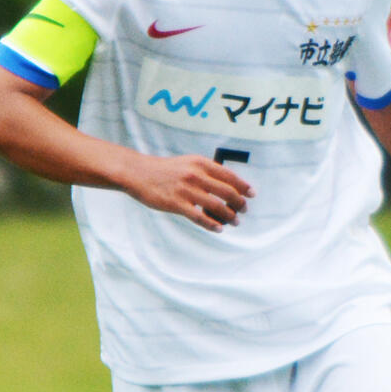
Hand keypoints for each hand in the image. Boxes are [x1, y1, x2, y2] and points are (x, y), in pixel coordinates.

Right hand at [126, 154, 253, 231]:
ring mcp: (186, 190)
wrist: (138, 173)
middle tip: (244, 210)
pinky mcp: (176, 204)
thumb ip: (206, 171)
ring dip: (229, 216)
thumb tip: (227, 184)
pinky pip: (199, 217)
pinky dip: (212, 224)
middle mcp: (195, 175)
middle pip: (227, 192)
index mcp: (200, 163)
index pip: (229, 175)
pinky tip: (219, 229)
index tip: (252, 194)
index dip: (243, 186)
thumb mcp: (188, 163)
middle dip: (240, 203)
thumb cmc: (165, 170)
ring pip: (216, 206)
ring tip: (235, 222)